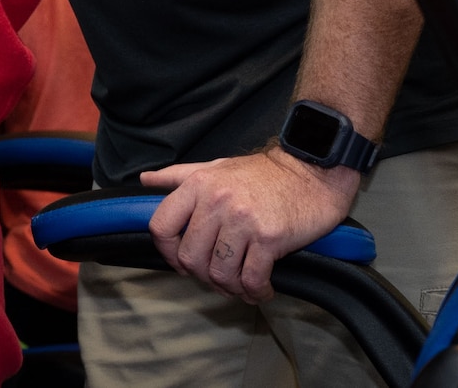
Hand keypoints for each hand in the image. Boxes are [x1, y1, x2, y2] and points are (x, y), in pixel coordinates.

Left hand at [141, 148, 360, 303]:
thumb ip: (178, 175)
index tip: (181, 261)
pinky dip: (255, 292)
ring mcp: (242, 220)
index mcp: (197, 186)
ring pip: (219, 273)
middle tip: (217, 278)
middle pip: (189, 257)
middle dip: (201, 276)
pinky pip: (251, 279)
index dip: (167, 252)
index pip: (161, 226)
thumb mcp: (215, 166)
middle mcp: (215, 202)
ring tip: (240, 286)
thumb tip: (145, 181)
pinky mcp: (269, 238)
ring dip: (230, 288)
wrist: (312, 170)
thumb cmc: (263, 173)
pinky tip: (261, 290)